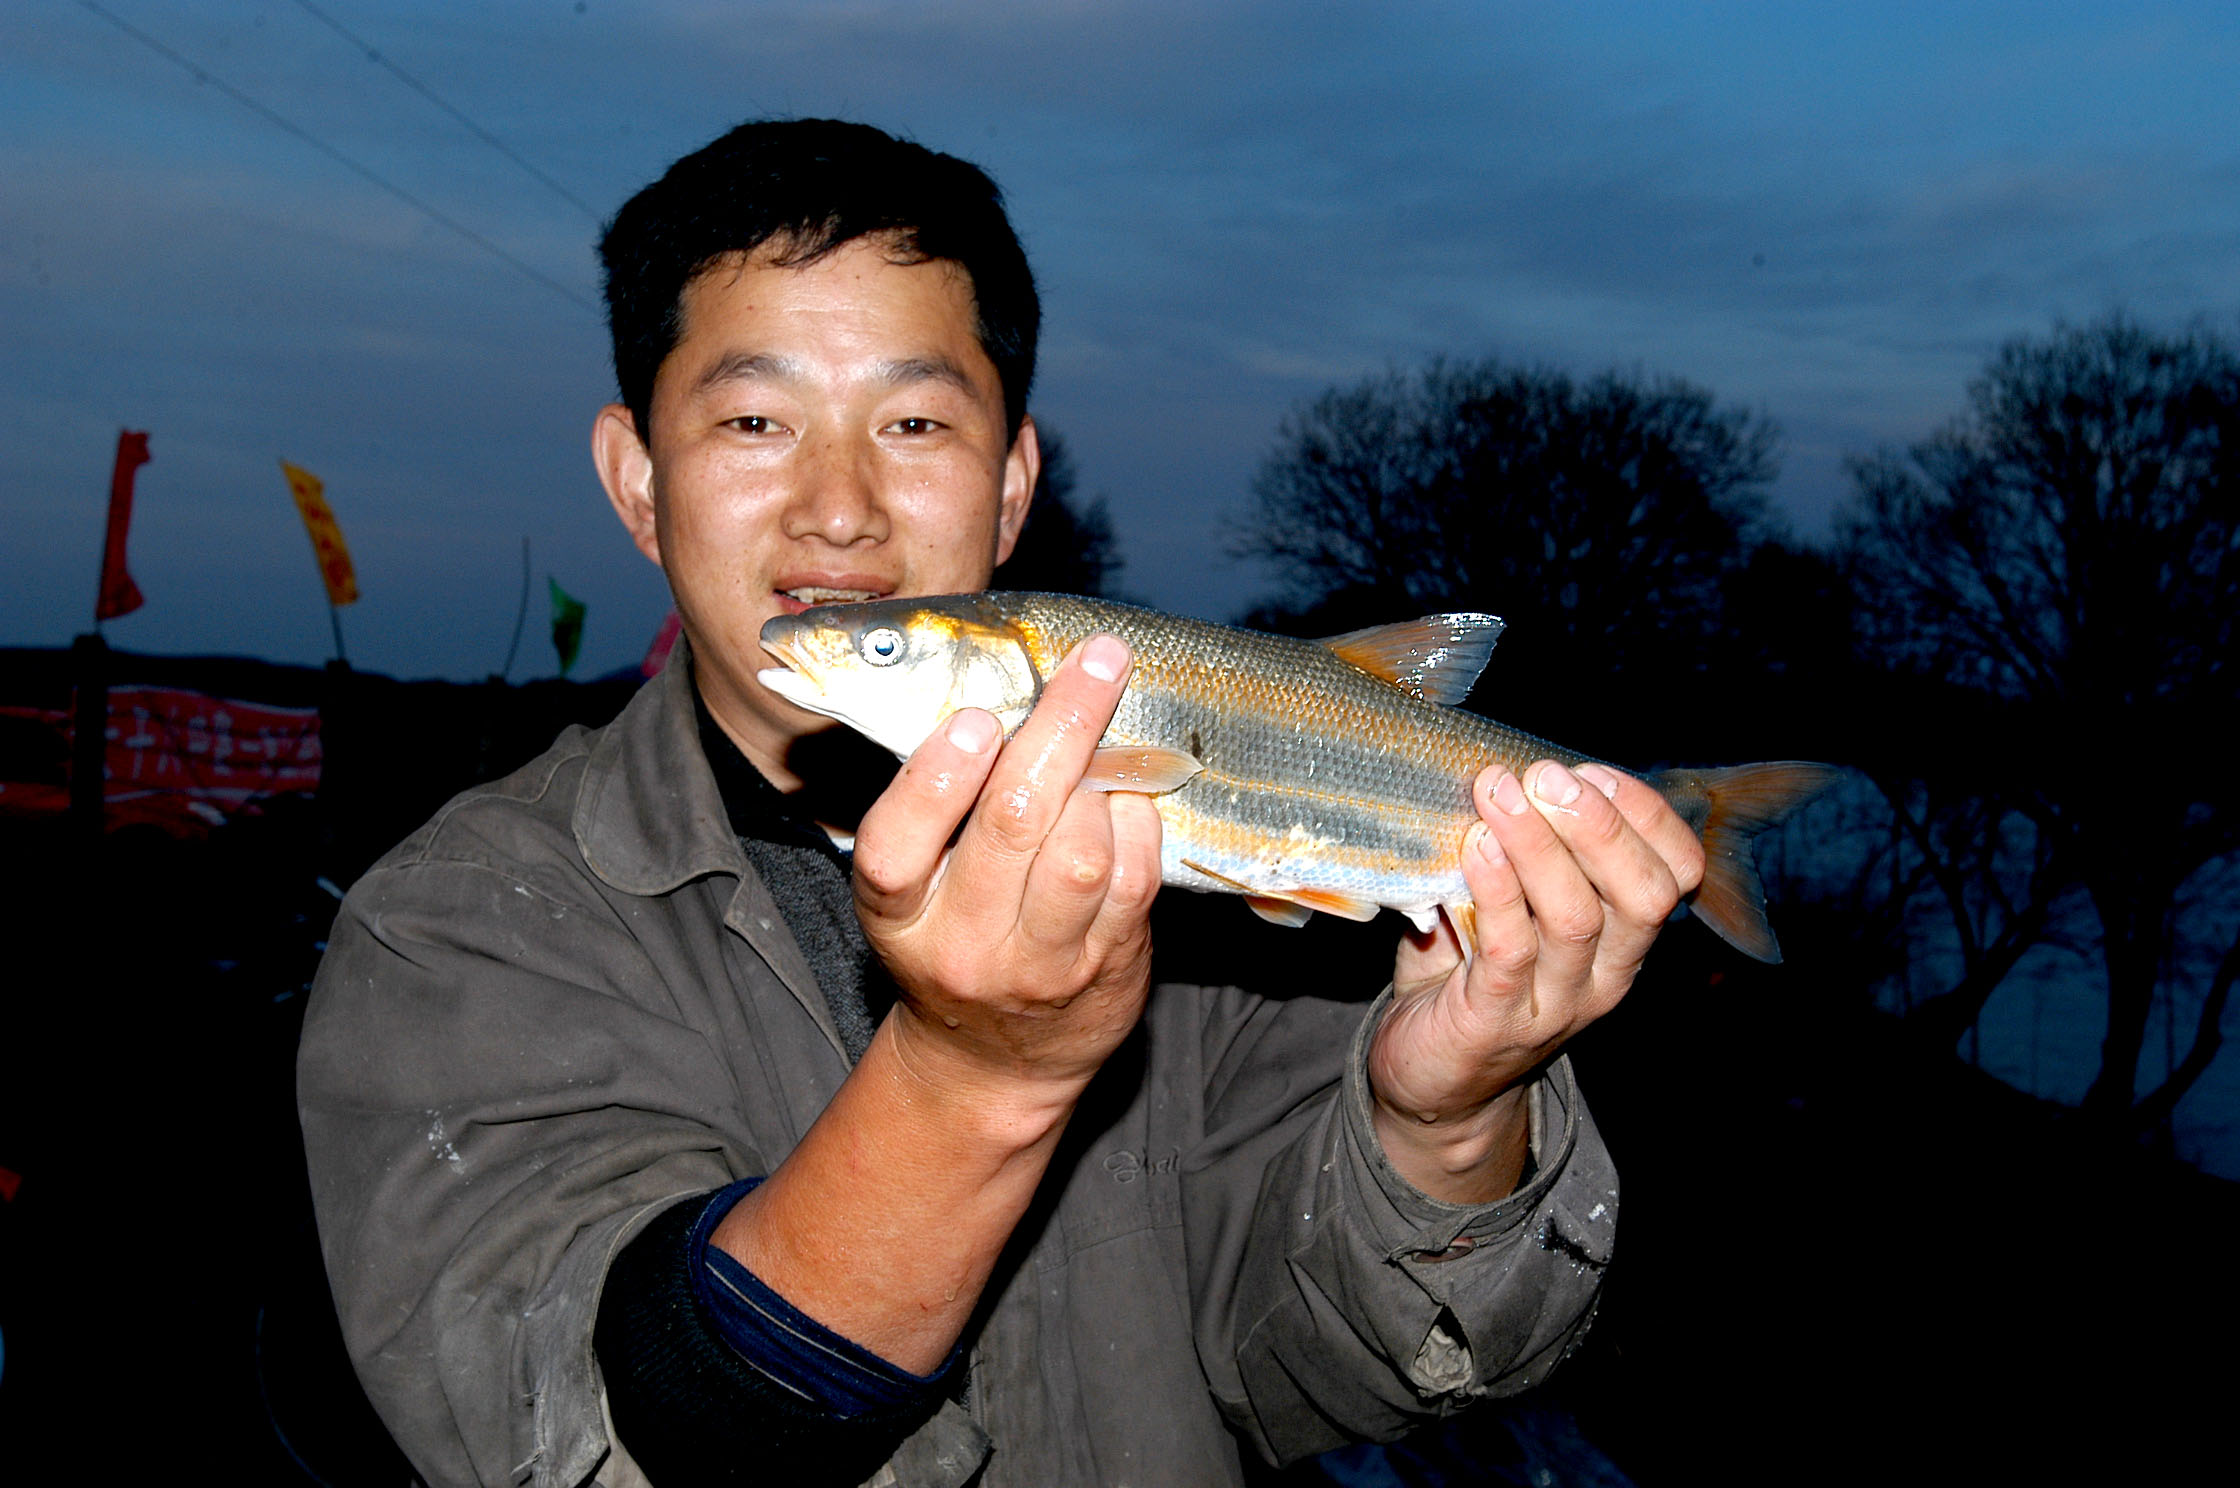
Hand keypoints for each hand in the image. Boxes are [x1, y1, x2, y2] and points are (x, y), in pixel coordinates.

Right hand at [850, 634, 1163, 1117]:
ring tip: (1108, 743)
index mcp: (898, 915)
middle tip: (1097, 662)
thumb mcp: (915, 887)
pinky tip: (1131, 796)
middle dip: (1061, 727)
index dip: (937, 777)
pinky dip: (1140, 821)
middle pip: (1011, 825)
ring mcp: (1040, 967)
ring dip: (1104, 779)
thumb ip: (939, 806)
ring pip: (1082, 854)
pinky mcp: (1105, 971)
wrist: (991, 1065)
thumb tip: (1003, 690)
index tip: (976, 718)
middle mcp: (963, 945)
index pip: (896, 847)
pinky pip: (1134, 879)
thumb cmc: (953, 942)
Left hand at [1369, 760, 1704, 1199]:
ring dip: (1540, 846)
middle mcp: (1603, 975)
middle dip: (1600, 825)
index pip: (1674, 875)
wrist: (1431, 1081)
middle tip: (1548, 776)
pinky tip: (1476, 847)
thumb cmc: (1471, 975)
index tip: (1592, 770)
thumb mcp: (1512, 908)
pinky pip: (1510, 950)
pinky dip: (1498, 891)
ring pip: (1576, 918)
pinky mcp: (1496, 1021)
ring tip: (1500, 792)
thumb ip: (1523, 852)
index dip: (1645, 816)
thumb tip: (1508, 770)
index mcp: (1621, 940)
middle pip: (1641, 895)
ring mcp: (1554, 1003)